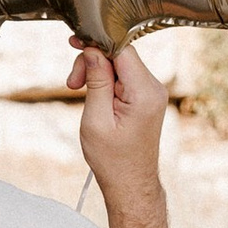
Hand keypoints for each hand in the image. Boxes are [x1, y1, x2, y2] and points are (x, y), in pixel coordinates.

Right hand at [69, 39, 170, 205]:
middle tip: (72, 84)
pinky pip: (124, 77)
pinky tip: (94, 95)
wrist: (130, 183)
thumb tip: (92, 51)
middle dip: (92, 62)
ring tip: (79, 92)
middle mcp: (154, 88)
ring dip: (97, 72)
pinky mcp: (146, 97)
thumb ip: (96, 81)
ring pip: (120, 64)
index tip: (74, 45)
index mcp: (145, 93)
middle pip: (120, 55)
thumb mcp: (96, 120)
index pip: (122, 50)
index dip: (96, 44)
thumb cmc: (112, 159)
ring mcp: (152, 92)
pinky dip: (106, 81)